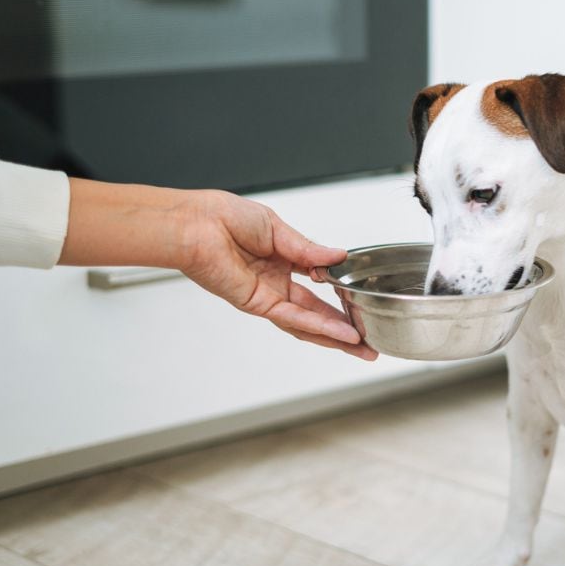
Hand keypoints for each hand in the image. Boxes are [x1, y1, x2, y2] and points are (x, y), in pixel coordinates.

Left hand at [59, 180, 375, 359]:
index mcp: (282, 263)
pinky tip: (341, 334)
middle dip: (344, 331)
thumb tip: (339, 257)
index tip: (361, 301)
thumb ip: (309, 250)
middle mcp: (275, 284)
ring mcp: (267, 297)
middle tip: (369, 344)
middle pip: (315, 315)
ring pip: (307, 324)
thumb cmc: (223, 218)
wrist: (196, 223)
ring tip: (362, 348)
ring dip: (336, 337)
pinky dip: (318, 326)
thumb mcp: (278, 229)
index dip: (340, 298)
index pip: (318, 288)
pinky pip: (293, 317)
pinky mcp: (257, 303)